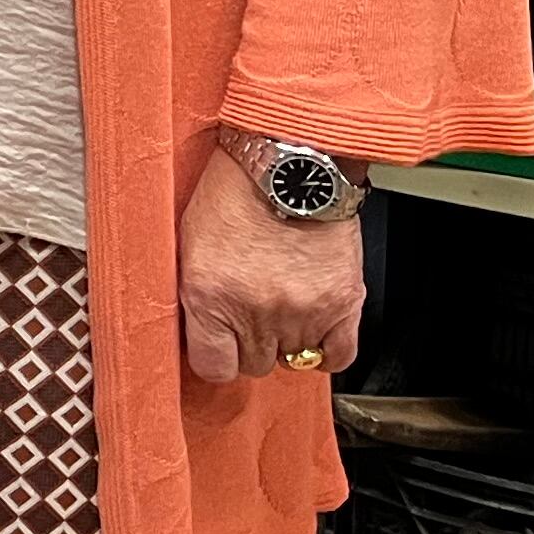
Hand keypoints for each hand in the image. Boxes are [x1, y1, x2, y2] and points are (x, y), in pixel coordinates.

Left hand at [177, 148, 364, 383]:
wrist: (289, 165)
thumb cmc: (234, 193)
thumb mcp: (191, 244)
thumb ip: (198, 295)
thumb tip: (204, 332)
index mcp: (208, 296)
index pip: (212, 368)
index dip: (217, 357)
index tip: (220, 346)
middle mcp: (254, 312)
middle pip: (254, 365)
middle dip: (251, 344)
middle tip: (254, 312)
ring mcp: (301, 312)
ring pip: (293, 360)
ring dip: (288, 339)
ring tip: (284, 305)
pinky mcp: (341, 304)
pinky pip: (337, 356)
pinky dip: (327, 349)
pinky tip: (316, 329)